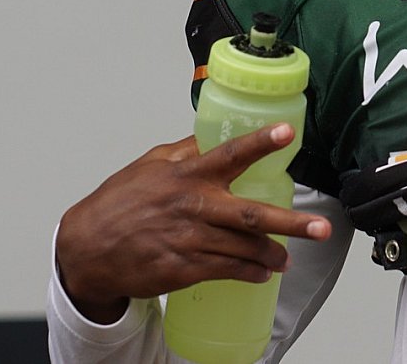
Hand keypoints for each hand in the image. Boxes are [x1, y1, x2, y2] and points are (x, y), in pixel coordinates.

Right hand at [55, 123, 329, 323]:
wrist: (86, 249)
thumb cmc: (119, 203)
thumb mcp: (149, 165)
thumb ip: (184, 151)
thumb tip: (212, 135)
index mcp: (186, 175)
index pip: (230, 154)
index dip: (260, 142)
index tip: (287, 133)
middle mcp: (192, 206)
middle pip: (250, 215)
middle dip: (290, 223)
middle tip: (320, 228)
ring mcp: (189, 240)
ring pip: (242, 248)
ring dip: (271, 255)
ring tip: (287, 259)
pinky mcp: (182, 269)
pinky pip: (225, 272)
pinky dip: (248, 274)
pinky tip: (261, 274)